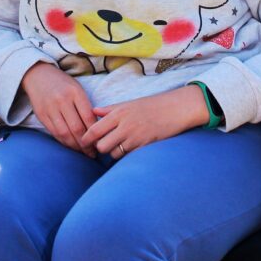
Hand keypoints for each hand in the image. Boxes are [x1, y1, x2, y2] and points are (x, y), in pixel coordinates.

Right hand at [20, 61, 97, 155]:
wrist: (38, 75)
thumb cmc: (63, 84)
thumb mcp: (77, 89)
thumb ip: (85, 106)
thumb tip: (96, 128)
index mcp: (75, 92)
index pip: (88, 117)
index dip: (95, 133)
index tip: (100, 142)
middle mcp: (62, 100)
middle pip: (76, 128)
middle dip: (86, 144)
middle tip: (92, 153)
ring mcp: (50, 108)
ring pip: (64, 133)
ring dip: (75, 146)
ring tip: (82, 152)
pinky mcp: (41, 115)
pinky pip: (54, 132)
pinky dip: (63, 141)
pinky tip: (70, 145)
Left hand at [81, 87, 208, 159]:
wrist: (175, 109)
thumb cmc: (152, 105)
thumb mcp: (129, 103)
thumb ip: (110, 109)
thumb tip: (93, 111)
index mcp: (118, 113)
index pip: (94, 130)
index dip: (85, 139)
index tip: (84, 143)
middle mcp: (124, 125)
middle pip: (101, 146)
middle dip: (101, 148)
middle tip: (104, 145)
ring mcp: (135, 137)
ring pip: (114, 154)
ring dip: (114, 152)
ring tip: (120, 146)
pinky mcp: (144, 146)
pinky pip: (128, 156)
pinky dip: (127, 155)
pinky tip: (131, 148)